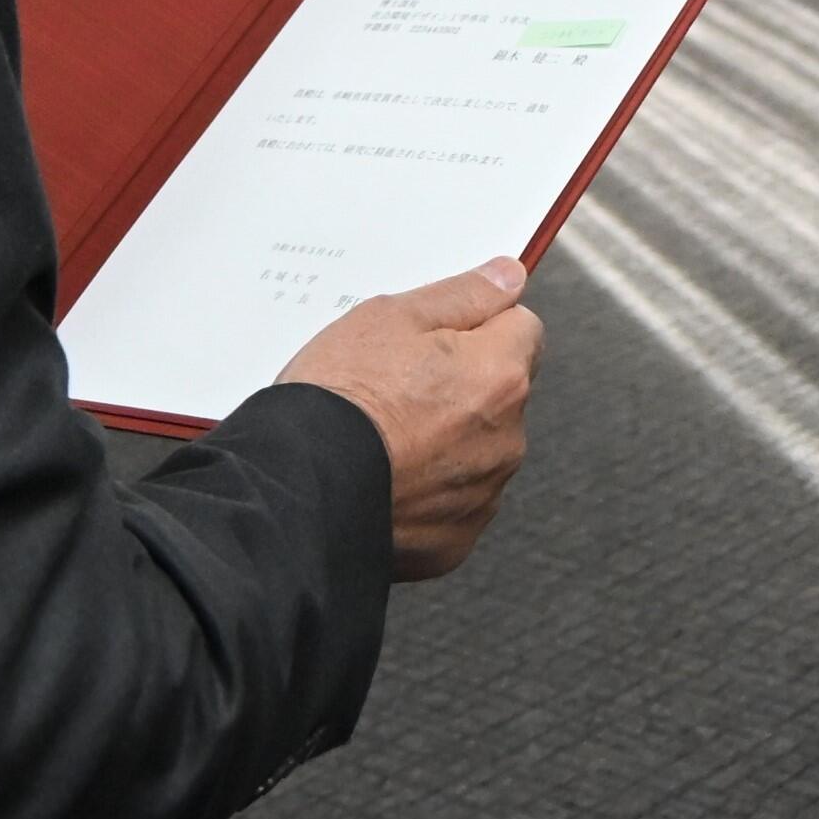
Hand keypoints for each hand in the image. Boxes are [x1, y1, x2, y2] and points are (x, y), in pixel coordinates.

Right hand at [280, 258, 542, 580]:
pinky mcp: (455, 541)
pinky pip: (454, 502)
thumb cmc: (338, 399)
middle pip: (501, 392)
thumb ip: (462, 295)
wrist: (296, 490)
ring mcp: (483, 495)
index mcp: (499, 375)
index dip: (479, 324)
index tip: (441, 334)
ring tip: (383, 434)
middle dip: (464, 383)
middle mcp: (506, 438)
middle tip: (398, 384)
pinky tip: (384, 475)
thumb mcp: (389, 318)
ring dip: (448, 439)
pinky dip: (428, 490)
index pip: (521, 328)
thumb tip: (508, 277)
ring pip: (478, 448)